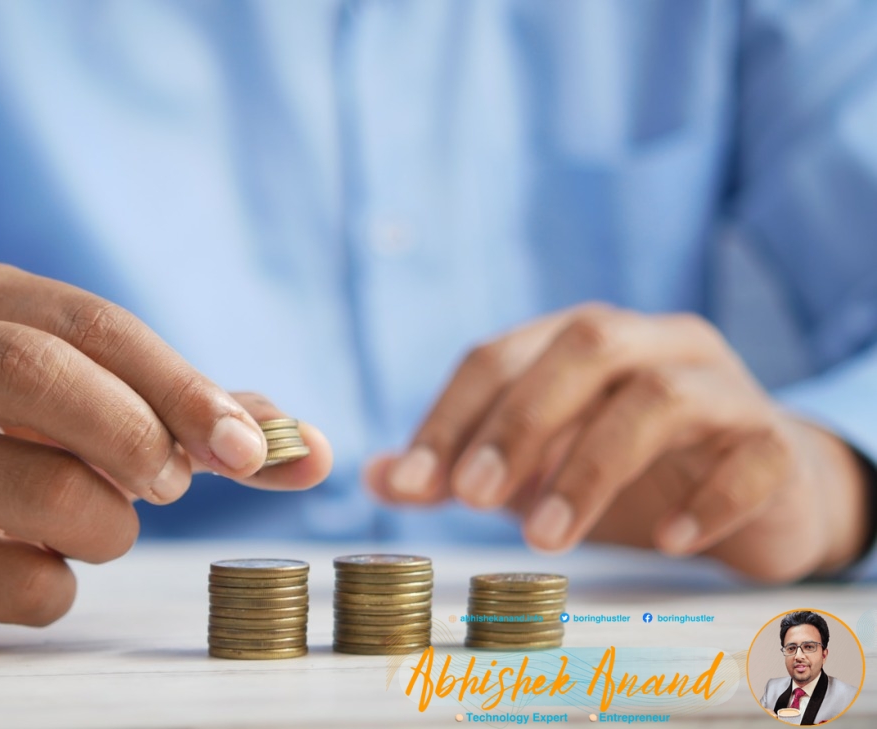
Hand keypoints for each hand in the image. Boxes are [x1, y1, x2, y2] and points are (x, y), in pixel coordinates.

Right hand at [0, 262, 330, 644]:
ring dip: (111, 526)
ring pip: (45, 494)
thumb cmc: (9, 442)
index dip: (182, 384)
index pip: (92, 322)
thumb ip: (198, 416)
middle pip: (41, 376)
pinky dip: (62, 586)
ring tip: (95, 523)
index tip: (248, 446)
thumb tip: (314, 451)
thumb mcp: (87, 398)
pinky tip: (33, 563)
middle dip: (139, 436)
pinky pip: (21, 584)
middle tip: (173, 484)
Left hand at [367, 304, 867, 581]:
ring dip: (592, 467)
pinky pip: (750, 457)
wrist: (760, 490)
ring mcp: (721, 387)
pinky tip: (667, 541)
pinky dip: (706, 499)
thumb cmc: (632, 471)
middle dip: (519, 421)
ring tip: (547, 538)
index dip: (450, 416)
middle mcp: (653, 343)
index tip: (411, 483)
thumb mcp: (536, 468)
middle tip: (472, 498)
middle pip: (584, 346)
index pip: (500, 355)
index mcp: (582, 340)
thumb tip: (375, 478)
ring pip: (660, 397)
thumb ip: (460, 468)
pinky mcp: (775, 443)